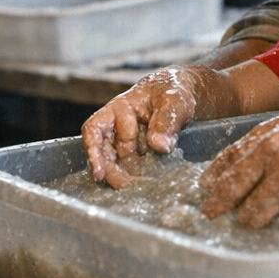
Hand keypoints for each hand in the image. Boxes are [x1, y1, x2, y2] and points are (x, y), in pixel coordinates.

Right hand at [83, 66, 210, 187]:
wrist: (185, 94)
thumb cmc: (173, 90)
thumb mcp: (173, 102)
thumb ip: (166, 122)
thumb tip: (159, 146)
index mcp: (119, 109)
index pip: (95, 129)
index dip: (93, 151)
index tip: (100, 172)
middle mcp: (119, 126)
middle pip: (105, 152)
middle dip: (112, 171)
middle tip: (125, 186)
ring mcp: (129, 140)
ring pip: (119, 162)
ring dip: (124, 175)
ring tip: (136, 187)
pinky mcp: (140, 151)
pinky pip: (134, 165)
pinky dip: (137, 175)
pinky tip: (144, 182)